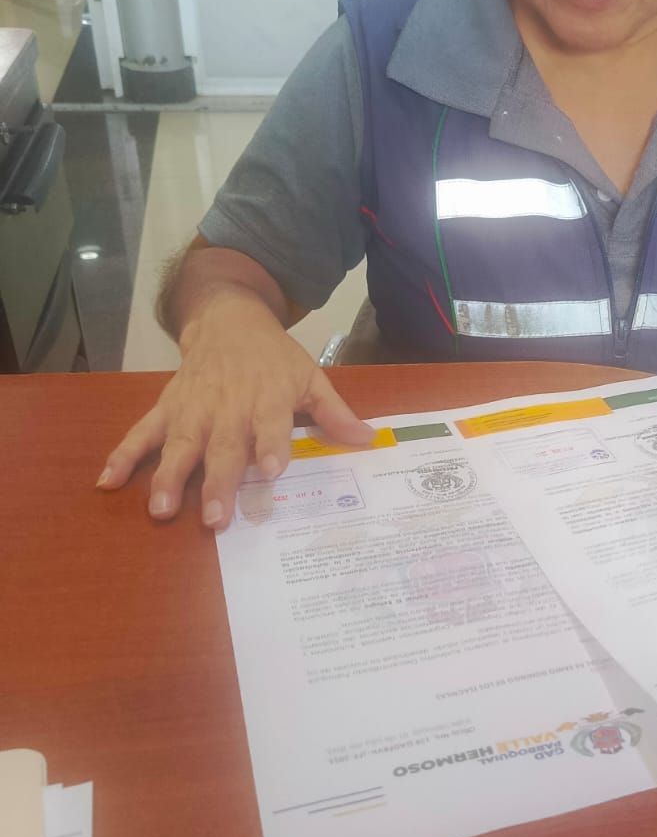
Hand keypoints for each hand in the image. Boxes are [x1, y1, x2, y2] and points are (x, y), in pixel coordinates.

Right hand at [97, 286, 373, 528]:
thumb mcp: (309, 377)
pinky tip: (108, 480)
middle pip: (223, 447)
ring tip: (161, 510)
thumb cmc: (274, 358)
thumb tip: (368, 439)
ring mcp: (192, 409)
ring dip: (169, 477)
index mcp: (267, 398)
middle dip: (219, 482)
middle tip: (214, 518)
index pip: (271, 424)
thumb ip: (334, 412)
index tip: (272, 470)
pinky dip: (124, 455)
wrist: (228, 318)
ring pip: (179, 445)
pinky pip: (142, 433)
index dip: (271, 445)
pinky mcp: (167, 408)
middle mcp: (228, 406)